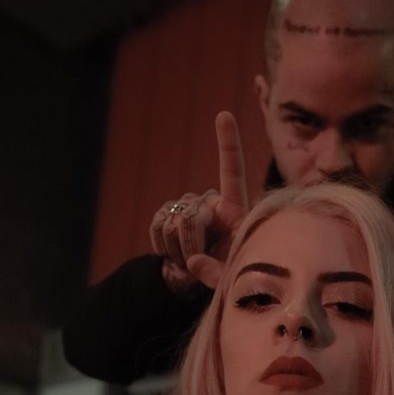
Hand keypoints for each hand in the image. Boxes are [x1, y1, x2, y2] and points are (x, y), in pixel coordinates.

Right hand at [149, 112, 248, 293]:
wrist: (203, 279)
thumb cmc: (229, 276)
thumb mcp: (230, 279)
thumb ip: (217, 273)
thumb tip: (192, 261)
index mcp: (235, 209)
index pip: (232, 172)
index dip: (227, 144)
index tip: (223, 115)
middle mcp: (211, 201)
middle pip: (192, 214)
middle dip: (192, 244)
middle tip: (198, 262)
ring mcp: (188, 206)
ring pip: (173, 221)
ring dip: (178, 248)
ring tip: (189, 259)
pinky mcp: (167, 214)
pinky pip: (158, 225)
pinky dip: (163, 246)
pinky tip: (174, 254)